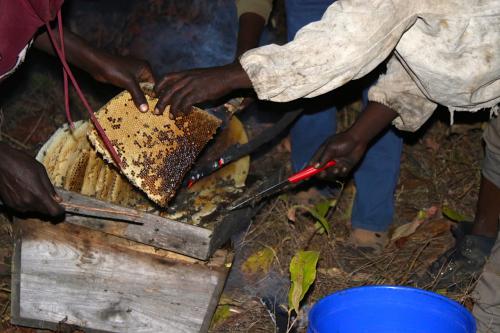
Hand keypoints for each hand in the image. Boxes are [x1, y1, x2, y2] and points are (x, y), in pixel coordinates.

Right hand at [0, 143, 63, 216]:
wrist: (1, 162)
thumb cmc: (21, 163)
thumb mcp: (41, 171)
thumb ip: (49, 188)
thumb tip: (57, 199)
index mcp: (37, 194)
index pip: (53, 211)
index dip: (59, 210)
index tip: (61, 207)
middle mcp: (28, 202)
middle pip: (44, 212)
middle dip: (49, 206)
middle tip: (50, 197)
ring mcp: (18, 204)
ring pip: (34, 211)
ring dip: (38, 205)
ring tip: (35, 191)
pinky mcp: (10, 204)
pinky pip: (24, 208)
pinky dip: (28, 203)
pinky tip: (26, 192)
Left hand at [34, 29, 154, 111]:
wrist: (97, 64)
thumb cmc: (114, 70)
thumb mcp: (129, 83)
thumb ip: (138, 96)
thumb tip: (146, 110)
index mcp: (146, 68)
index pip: (155, 85)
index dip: (155, 96)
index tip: (155, 108)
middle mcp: (141, 71)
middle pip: (148, 88)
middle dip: (147, 98)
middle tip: (149, 112)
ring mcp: (133, 75)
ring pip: (140, 90)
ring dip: (139, 99)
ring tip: (143, 111)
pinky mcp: (126, 79)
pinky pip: (133, 90)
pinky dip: (133, 97)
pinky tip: (134, 106)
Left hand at [154, 62, 251, 117]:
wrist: (227, 76)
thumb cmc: (215, 77)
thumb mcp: (198, 75)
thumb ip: (189, 82)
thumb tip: (184, 93)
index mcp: (185, 73)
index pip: (166, 77)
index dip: (158, 86)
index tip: (155, 94)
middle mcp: (186, 79)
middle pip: (168, 91)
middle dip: (161, 103)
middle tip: (157, 112)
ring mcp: (192, 86)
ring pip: (176, 99)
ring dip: (172, 110)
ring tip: (171, 117)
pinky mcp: (198, 93)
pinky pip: (186, 104)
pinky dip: (184, 110)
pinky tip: (186, 114)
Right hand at [311, 131, 367, 178]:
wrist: (358, 140)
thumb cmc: (343, 141)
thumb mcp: (331, 148)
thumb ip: (323, 158)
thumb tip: (315, 167)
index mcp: (322, 154)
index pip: (312, 164)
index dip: (308, 172)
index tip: (305, 178)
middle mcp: (328, 160)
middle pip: (320, 172)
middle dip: (321, 174)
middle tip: (323, 173)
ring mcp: (336, 165)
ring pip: (330, 175)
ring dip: (332, 173)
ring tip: (337, 168)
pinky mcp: (345, 168)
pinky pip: (340, 175)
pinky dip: (341, 172)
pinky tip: (345, 166)